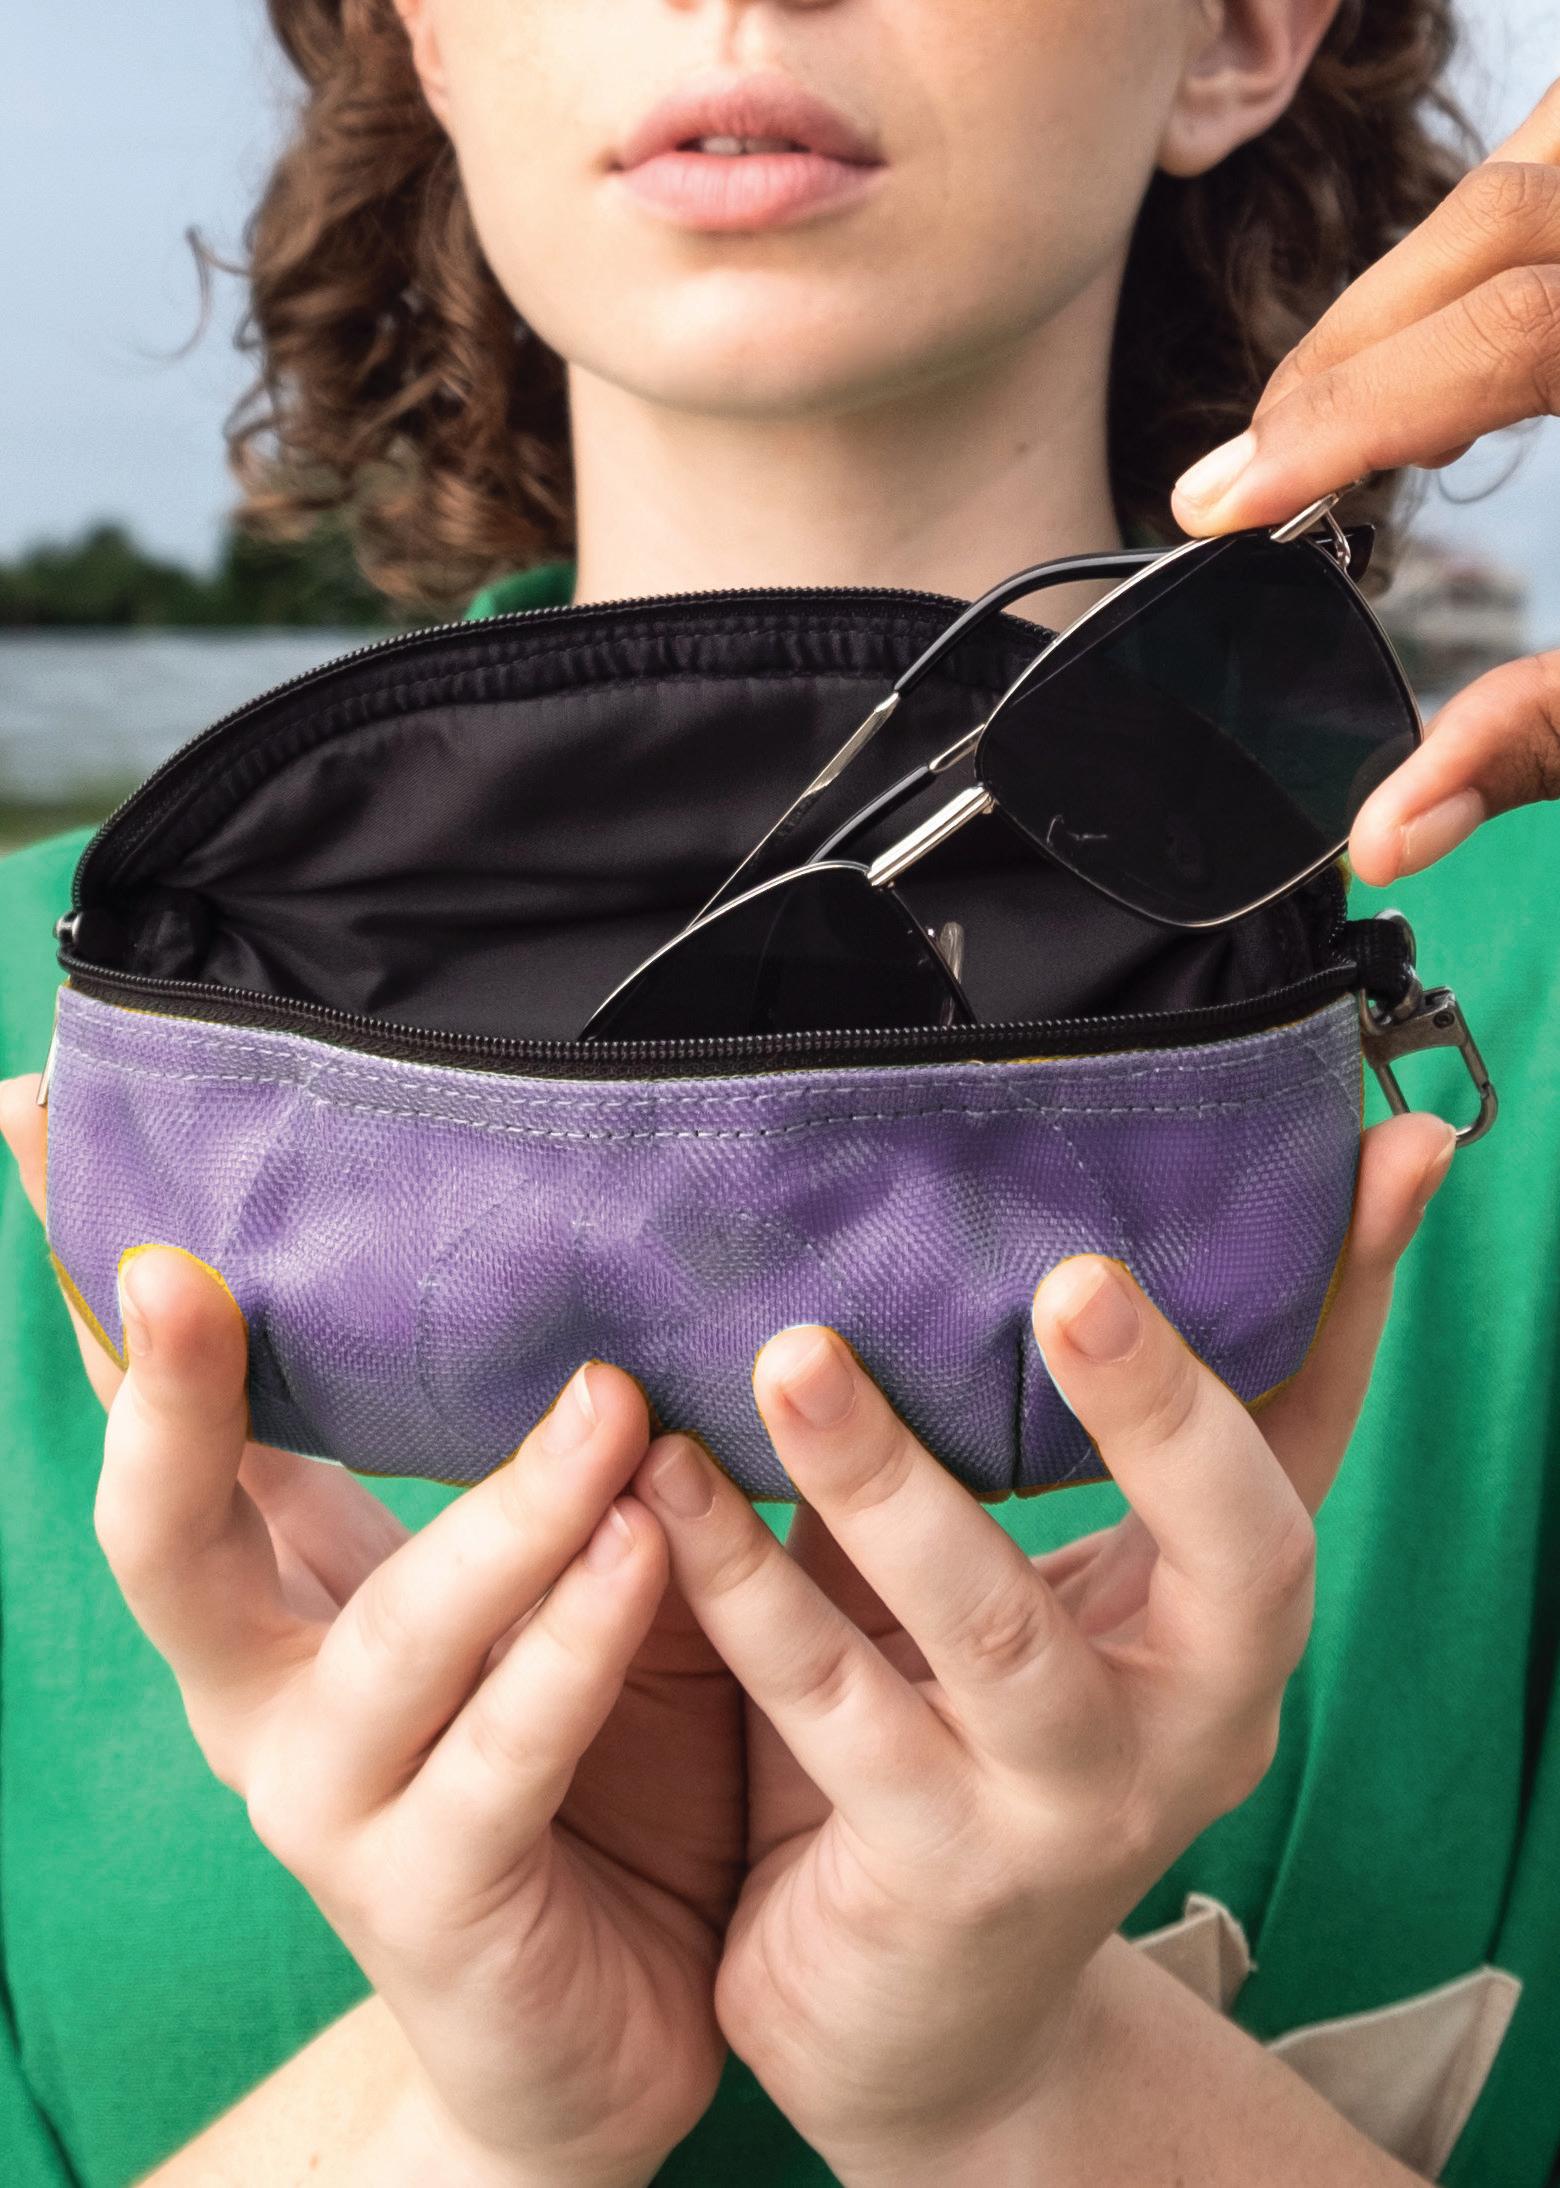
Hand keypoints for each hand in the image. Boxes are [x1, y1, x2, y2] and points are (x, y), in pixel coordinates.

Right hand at [0, 1077, 744, 2187]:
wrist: (604, 2031)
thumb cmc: (587, 1763)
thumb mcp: (538, 1579)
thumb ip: (517, 1454)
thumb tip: (585, 1261)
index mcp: (274, 1594)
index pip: (173, 1415)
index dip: (101, 1279)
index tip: (44, 1115)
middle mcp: (262, 1689)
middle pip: (167, 1526)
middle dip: (166, 1391)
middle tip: (177, 1268)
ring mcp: (329, 1802)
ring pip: (389, 1634)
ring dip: (502, 1511)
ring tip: (608, 1404)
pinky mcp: (431, 1898)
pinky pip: (504, 1752)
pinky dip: (573, 1648)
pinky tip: (644, 1553)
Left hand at [630, 1108, 1456, 2186]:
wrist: (929, 2018)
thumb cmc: (996, 1738)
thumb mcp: (1066, 1588)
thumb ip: (1095, 1432)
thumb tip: (1170, 1215)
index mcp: (1235, 1621)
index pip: (1311, 1448)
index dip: (1337, 1313)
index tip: (1363, 1163)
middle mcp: (1196, 1718)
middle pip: (1228, 1546)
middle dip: (1152, 1404)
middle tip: (1063, 1276)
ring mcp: (1075, 1808)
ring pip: (994, 1628)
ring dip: (889, 1480)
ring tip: (791, 1355)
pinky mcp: (937, 1872)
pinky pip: (830, 1704)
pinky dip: (745, 1585)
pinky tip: (665, 1484)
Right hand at [1171, 77, 1559, 889]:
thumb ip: (1550, 741)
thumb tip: (1387, 830)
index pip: (1511, 327)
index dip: (1342, 416)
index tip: (1221, 499)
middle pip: (1508, 216)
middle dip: (1353, 348)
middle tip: (1254, 468)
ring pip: (1538, 166)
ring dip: (1418, 278)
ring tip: (1337, 399)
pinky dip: (1497, 248)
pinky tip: (1456, 332)